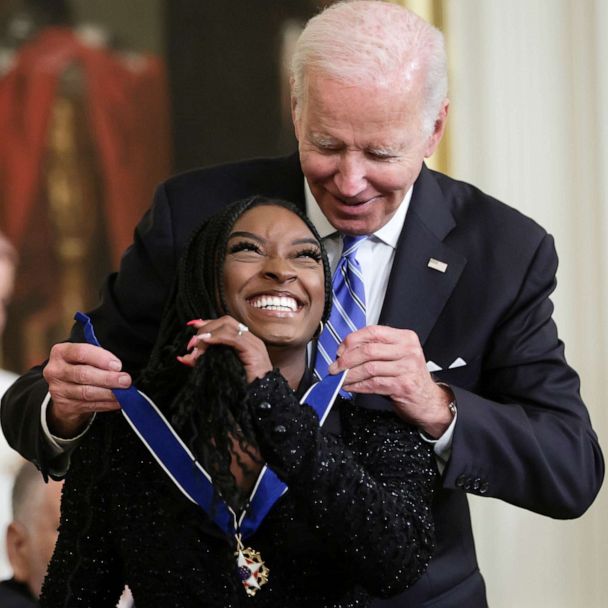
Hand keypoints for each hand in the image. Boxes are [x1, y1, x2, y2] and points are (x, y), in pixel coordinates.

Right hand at [43, 343, 130, 438]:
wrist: (64, 390)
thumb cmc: (80, 367)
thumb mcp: (85, 356)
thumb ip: (99, 358)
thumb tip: (118, 368)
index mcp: (61, 353)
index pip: (81, 352)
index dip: (101, 359)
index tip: (117, 365)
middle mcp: (56, 371)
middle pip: (84, 374)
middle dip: (108, 378)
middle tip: (125, 380)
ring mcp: (58, 390)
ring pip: (87, 393)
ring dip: (109, 393)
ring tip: (124, 392)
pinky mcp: (65, 406)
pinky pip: (90, 405)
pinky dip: (107, 404)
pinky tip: (118, 401)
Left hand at [177, 317, 272, 383]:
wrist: (262, 397)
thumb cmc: (243, 387)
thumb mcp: (219, 370)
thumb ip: (203, 362)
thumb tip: (183, 357)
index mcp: (244, 342)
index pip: (225, 324)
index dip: (208, 323)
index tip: (192, 326)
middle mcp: (250, 338)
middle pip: (225, 321)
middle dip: (205, 328)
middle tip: (192, 343)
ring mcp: (253, 343)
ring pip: (227, 327)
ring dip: (208, 334)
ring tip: (196, 346)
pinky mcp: (253, 350)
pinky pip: (232, 338)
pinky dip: (216, 337)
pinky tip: (205, 342)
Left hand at [328, 325, 453, 437]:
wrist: (429, 400)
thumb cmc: (408, 377)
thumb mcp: (396, 357)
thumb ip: (376, 350)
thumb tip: (345, 352)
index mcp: (405, 337)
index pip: (373, 331)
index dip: (352, 340)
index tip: (340, 351)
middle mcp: (408, 350)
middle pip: (369, 350)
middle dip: (346, 360)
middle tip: (335, 367)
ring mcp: (407, 368)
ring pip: (369, 368)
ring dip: (349, 375)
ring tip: (340, 379)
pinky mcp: (403, 386)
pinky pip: (373, 384)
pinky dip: (357, 386)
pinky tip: (350, 387)